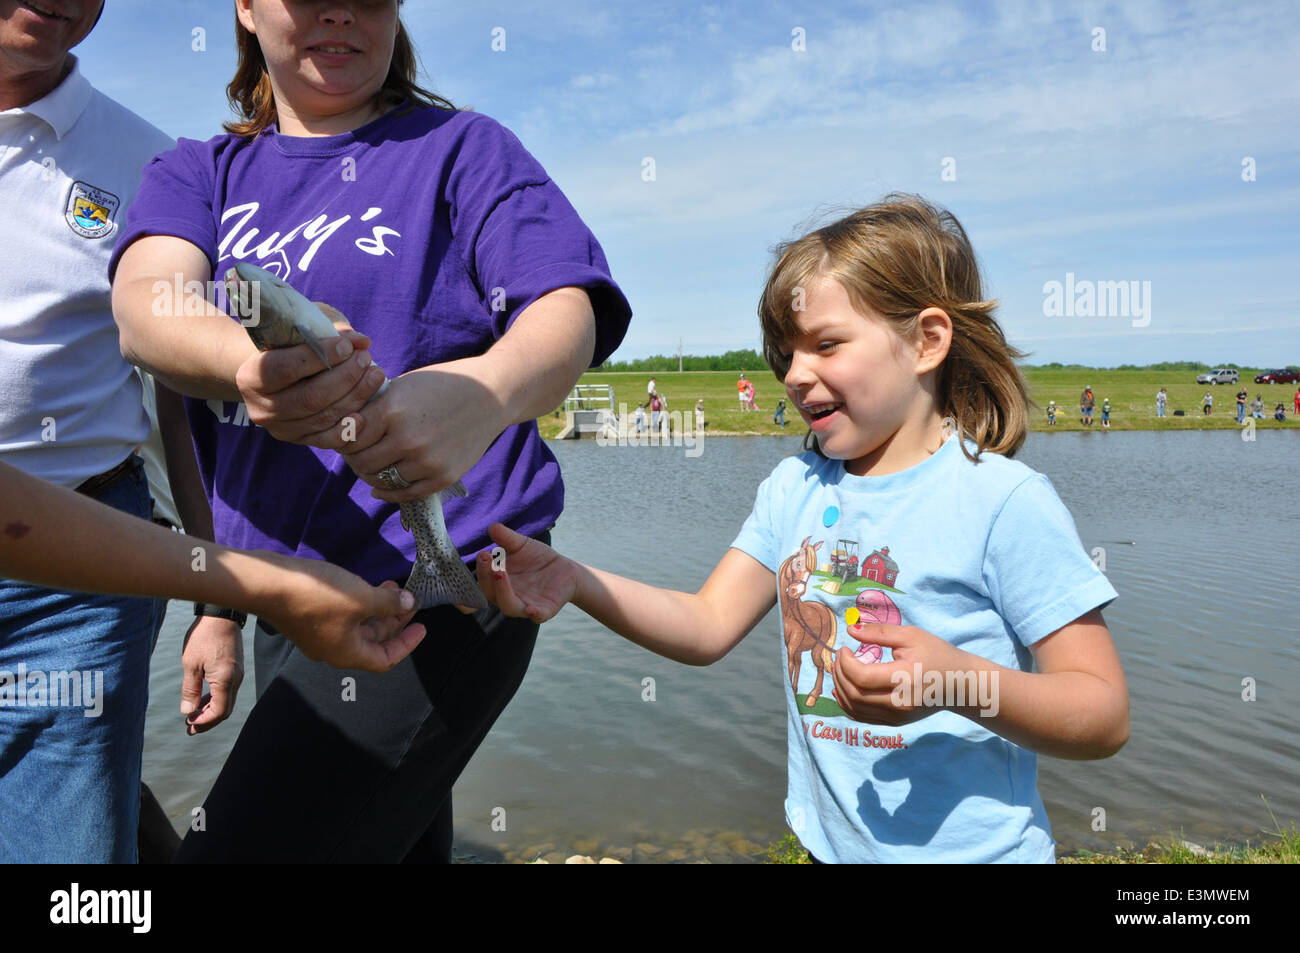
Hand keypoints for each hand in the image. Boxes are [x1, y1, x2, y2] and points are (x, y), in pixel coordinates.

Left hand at [180, 615, 244, 734]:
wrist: (221, 615)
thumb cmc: (204, 637)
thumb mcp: (191, 663)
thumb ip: (190, 689)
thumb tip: (187, 711)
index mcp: (224, 680)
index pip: (218, 712)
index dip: (204, 722)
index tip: (189, 723)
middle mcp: (235, 679)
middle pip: (225, 710)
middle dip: (207, 721)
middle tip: (190, 727)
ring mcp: (238, 674)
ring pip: (227, 701)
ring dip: (211, 711)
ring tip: (194, 716)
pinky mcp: (236, 668)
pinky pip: (228, 690)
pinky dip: (215, 699)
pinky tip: (202, 699)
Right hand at [236, 321, 387, 448]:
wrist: (277, 374)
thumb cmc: (291, 345)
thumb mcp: (301, 329)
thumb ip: (327, 330)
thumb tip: (361, 341)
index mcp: (251, 376)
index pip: (285, 368)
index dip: (320, 356)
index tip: (347, 345)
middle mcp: (262, 407)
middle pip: (309, 397)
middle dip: (345, 377)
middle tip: (365, 358)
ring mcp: (281, 428)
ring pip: (322, 417)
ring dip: (355, 396)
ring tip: (375, 375)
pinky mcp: (300, 440)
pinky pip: (328, 439)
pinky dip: (348, 428)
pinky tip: (365, 413)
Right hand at [255, 557, 426, 670]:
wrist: (267, 583)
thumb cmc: (316, 595)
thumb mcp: (361, 598)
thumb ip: (388, 603)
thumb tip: (407, 604)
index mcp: (348, 653)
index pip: (386, 660)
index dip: (407, 644)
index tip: (423, 627)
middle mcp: (333, 648)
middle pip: (373, 641)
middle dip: (394, 620)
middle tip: (410, 599)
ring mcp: (320, 633)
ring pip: (358, 625)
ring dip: (378, 607)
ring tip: (393, 586)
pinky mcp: (309, 617)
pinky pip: (344, 615)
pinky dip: (360, 602)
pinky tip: (367, 584)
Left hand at [341, 362, 503, 503]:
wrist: (491, 395)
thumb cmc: (443, 385)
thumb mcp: (403, 385)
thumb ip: (374, 407)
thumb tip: (342, 430)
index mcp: (392, 409)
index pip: (349, 436)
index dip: (343, 438)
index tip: (346, 438)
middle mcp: (407, 438)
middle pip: (361, 462)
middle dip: (355, 459)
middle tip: (356, 455)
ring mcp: (426, 460)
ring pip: (381, 480)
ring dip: (372, 475)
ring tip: (373, 466)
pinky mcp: (442, 476)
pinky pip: (405, 493)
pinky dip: (388, 492)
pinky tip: (380, 487)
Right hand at [475, 523, 578, 622]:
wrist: (565, 569)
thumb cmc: (537, 559)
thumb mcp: (521, 545)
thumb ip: (506, 538)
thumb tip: (492, 527)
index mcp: (497, 585)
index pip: (480, 586)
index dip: (473, 579)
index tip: (471, 561)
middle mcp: (507, 598)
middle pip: (490, 594)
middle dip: (485, 576)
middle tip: (485, 556)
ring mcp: (526, 605)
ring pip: (509, 606)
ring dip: (502, 591)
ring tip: (499, 572)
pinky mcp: (545, 610)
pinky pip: (538, 615)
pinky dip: (533, 613)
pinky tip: (530, 608)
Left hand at [830, 622, 977, 726]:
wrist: (960, 684)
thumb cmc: (937, 654)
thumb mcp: (911, 635)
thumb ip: (879, 632)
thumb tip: (850, 630)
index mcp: (905, 679)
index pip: (861, 677)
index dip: (845, 662)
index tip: (844, 648)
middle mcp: (900, 703)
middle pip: (854, 694)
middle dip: (839, 674)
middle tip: (838, 658)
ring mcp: (898, 716)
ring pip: (855, 709)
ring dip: (840, 689)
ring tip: (839, 671)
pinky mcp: (896, 722)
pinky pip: (863, 718)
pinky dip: (848, 704)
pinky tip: (844, 689)